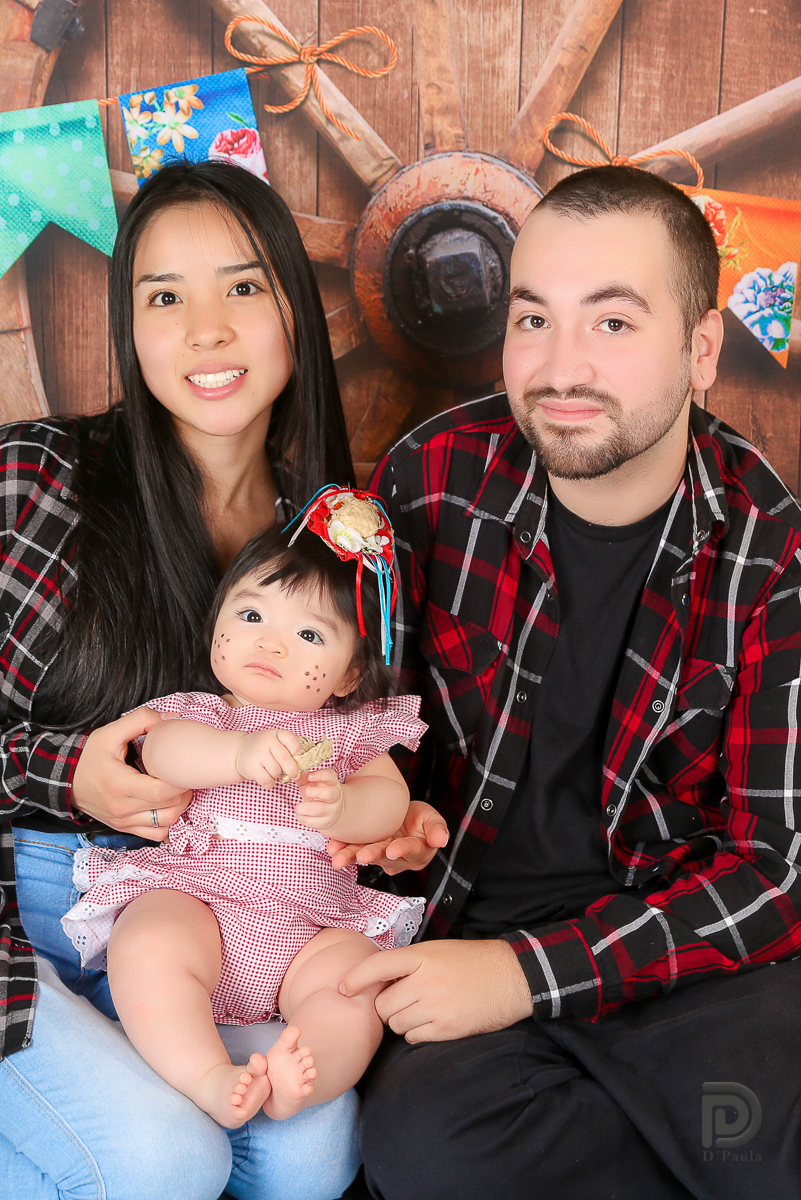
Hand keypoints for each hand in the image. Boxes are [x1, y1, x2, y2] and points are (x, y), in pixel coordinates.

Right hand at [71, 707, 191, 839]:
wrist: (65, 781)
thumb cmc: (88, 758)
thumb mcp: (110, 733)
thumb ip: (141, 720)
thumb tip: (171, 719)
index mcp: (120, 785)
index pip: (161, 791)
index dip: (179, 780)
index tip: (183, 768)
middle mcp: (122, 808)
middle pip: (169, 807)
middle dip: (184, 790)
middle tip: (184, 774)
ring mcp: (124, 821)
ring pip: (167, 822)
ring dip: (180, 806)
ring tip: (178, 789)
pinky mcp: (124, 827)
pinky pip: (156, 834)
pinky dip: (168, 822)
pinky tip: (168, 806)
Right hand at [235, 728, 299, 787]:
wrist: (240, 750)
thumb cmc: (264, 748)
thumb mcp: (275, 741)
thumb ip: (288, 749)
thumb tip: (304, 767)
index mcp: (276, 734)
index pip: (291, 739)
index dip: (297, 750)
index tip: (297, 756)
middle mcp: (266, 742)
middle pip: (285, 759)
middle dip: (293, 770)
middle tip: (295, 775)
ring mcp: (258, 754)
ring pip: (276, 771)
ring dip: (278, 776)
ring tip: (275, 772)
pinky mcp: (252, 767)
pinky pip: (267, 780)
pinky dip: (270, 783)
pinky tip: (269, 779)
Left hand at [295, 768, 344, 829]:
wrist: (332, 810)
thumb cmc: (319, 793)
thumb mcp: (313, 783)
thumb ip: (304, 778)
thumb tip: (295, 775)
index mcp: (332, 782)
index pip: (330, 776)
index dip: (320, 775)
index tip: (309, 776)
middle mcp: (335, 796)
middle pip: (330, 793)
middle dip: (317, 792)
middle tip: (306, 792)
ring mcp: (332, 810)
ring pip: (320, 810)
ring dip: (304, 808)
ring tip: (298, 807)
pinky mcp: (326, 822)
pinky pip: (313, 822)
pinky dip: (302, 818)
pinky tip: (300, 814)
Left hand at [327, 800, 447, 872]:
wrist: (403, 816)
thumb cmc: (420, 820)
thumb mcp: (433, 819)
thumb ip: (437, 829)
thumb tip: (441, 840)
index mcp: (417, 852)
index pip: (410, 850)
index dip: (402, 849)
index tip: (393, 849)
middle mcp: (396, 858)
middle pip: (384, 857)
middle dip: (372, 855)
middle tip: (361, 856)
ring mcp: (379, 854)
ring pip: (365, 855)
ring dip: (350, 856)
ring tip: (338, 858)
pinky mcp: (365, 848)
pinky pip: (352, 850)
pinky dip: (342, 848)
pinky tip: (332, 847)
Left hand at [340, 939, 533, 1042]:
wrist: (511, 978)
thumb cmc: (472, 962)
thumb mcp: (438, 951)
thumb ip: (410, 964)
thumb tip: (379, 983)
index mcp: (422, 956)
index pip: (377, 966)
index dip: (355, 978)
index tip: (342, 988)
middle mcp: (426, 981)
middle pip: (382, 1004)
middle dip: (386, 1006)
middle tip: (402, 1000)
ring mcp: (436, 1006)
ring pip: (396, 1023)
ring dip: (402, 1020)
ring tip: (421, 1009)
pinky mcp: (447, 1028)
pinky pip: (414, 1037)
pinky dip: (417, 1033)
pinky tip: (432, 1021)